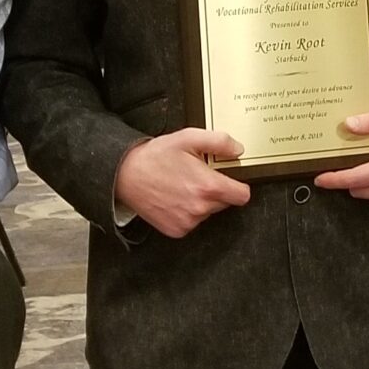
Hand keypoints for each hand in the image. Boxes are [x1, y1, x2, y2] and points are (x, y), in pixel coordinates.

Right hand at [112, 128, 251, 236]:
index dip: (238, 185)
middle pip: (225, 203)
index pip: (242, 195)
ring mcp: (188, 222)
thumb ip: (219, 141)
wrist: (125, 174)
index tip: (230, 180)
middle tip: (197, 176)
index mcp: (208, 187)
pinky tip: (175, 198)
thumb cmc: (155, 156)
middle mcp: (200, 208)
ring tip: (182, 185)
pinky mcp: (176, 230)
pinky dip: (187, 212)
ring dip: (201, 201)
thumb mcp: (189, 138)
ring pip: (208, 212)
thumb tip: (238, 150)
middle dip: (216, 190)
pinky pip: (192, 222)